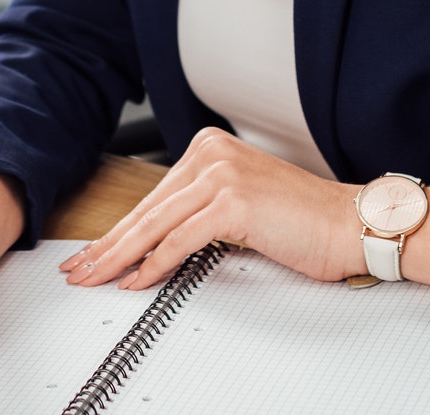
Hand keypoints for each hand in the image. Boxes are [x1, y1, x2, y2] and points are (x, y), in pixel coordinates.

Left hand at [60, 127, 368, 290]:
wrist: (350, 223)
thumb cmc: (305, 221)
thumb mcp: (242, 206)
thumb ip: (201, 213)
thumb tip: (158, 243)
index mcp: (211, 149)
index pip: (153, 197)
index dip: (119, 229)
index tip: (94, 252)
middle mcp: (212, 154)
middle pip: (147, 209)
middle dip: (109, 245)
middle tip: (79, 269)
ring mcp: (222, 175)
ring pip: (156, 224)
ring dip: (120, 257)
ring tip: (96, 278)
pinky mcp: (233, 201)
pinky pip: (180, 238)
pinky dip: (154, 263)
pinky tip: (137, 280)